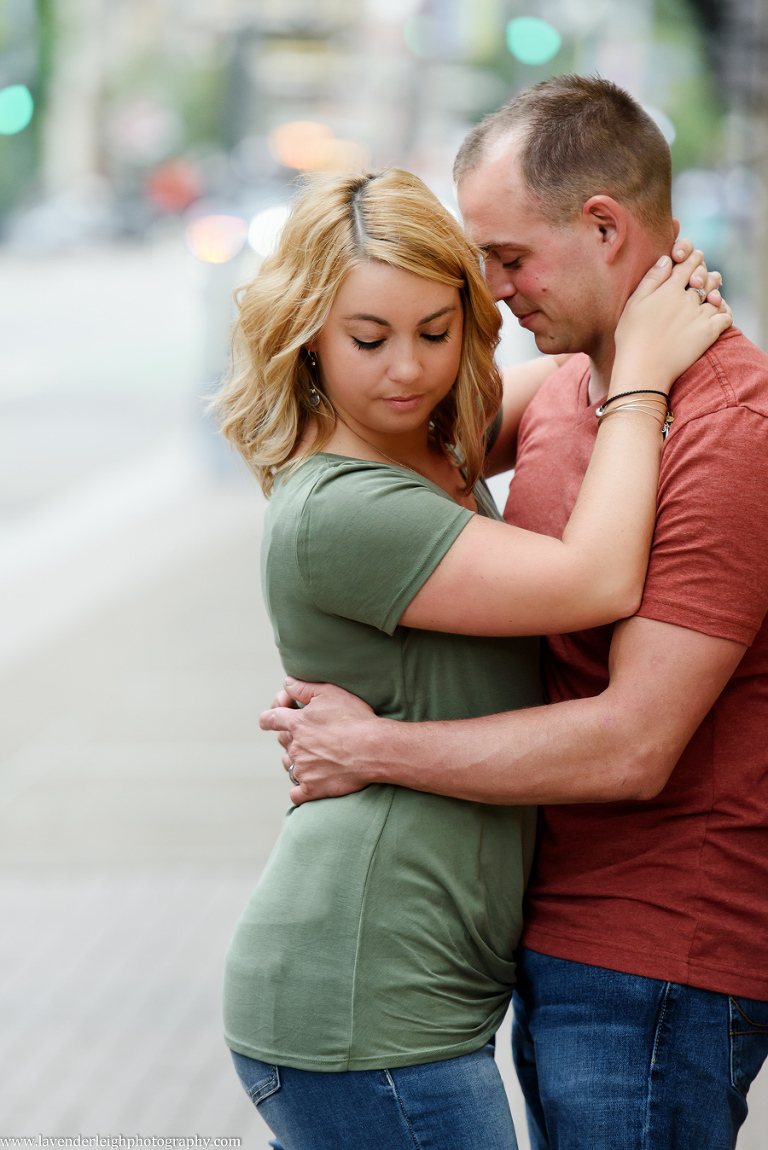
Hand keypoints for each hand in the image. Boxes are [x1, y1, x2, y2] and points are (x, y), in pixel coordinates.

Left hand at [259, 677, 381, 804]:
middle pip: (283, 742)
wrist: (373, 750)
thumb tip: (286, 683)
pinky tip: (309, 783)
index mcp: (296, 723)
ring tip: (314, 757)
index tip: (268, 720)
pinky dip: (300, 789)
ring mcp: (302, 770)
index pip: (271, 719)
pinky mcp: (312, 789)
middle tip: (311, 733)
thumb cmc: (354, 718)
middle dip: (291, 736)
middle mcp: (295, 747)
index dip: (268, 718)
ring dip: (296, 761)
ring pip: (289, 766)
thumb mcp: (330, 693)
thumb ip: (304, 687)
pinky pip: (296, 793)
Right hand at [612, 249, 731, 397]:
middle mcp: (687, 299)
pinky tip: (716, 318)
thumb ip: (651, 279)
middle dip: (705, 277)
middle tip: (701, 283)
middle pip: (705, 278)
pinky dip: (723, 314)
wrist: (643, 370)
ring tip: (710, 299)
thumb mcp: (633, 304)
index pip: (688, 264)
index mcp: (668, 289)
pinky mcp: (709, 333)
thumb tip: (667, 259)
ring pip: (716, 296)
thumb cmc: (631, 339)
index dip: (693, 258)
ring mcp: (699, 315)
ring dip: (715, 295)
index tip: (693, 260)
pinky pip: (725, 317)